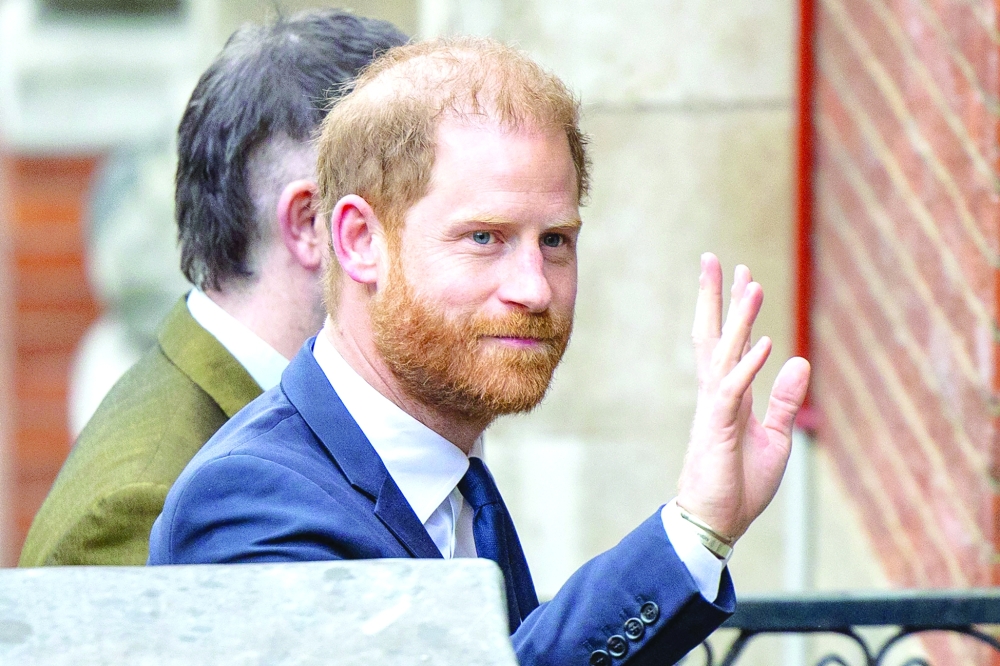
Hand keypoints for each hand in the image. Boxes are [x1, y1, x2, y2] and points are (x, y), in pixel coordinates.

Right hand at [676, 253, 810, 541]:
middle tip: (713, 258)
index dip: (736, 310)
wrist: (716, 521)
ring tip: (751, 284)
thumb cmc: (740, 484)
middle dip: (714, 297)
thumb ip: (784, 400)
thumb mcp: (775, 439)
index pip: (731, 343)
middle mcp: (717, 394)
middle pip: (713, 336)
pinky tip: (764, 342)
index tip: (743, 278)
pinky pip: (734, 390)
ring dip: (738, 319)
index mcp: (728, 396)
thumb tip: (799, 359)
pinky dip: (749, 365)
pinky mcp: (717, 428)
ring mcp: (715, 408)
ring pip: (724, 353)